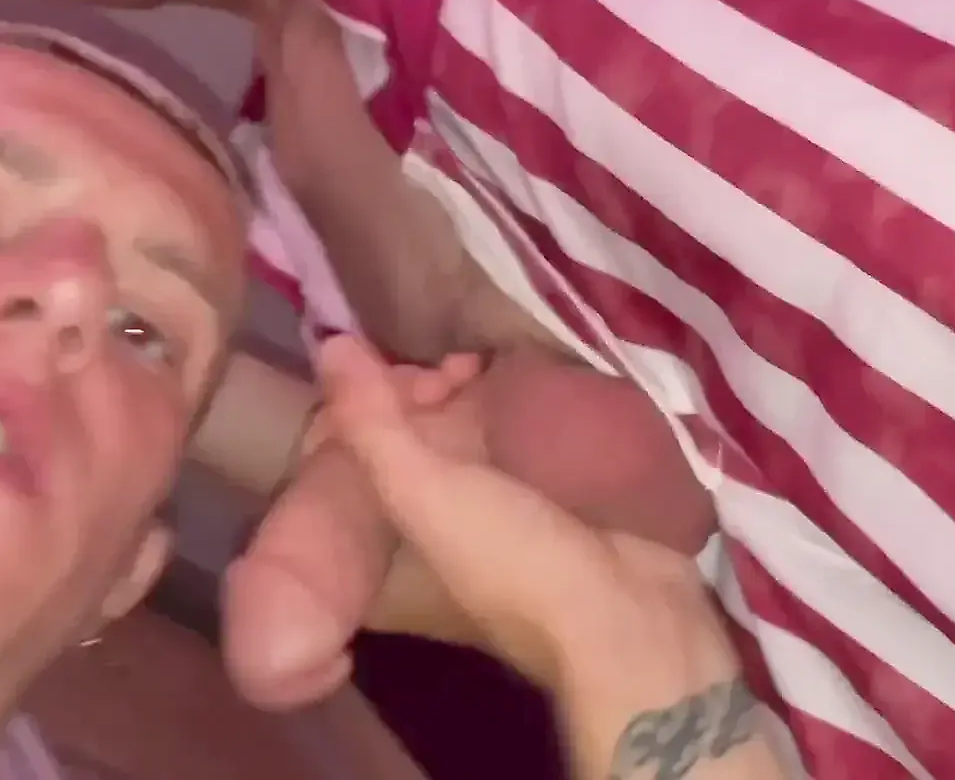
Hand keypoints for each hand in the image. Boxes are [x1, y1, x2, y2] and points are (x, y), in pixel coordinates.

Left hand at [316, 336, 737, 714]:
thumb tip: (329, 342)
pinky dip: (511, 415)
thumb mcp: (426, 492)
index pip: (344, 465)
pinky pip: (510, 450)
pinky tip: (527, 381)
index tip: (392, 367)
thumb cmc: (512, 563)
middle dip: (420, 397)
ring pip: (458, 446)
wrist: (624, 613)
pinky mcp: (541, 513)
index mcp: (378, 556)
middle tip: (458, 361)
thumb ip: (373, 422)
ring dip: (468, 401)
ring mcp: (488, 528)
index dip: (361, 408)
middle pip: (402, 449)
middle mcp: (426, 542)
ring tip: (490, 362)